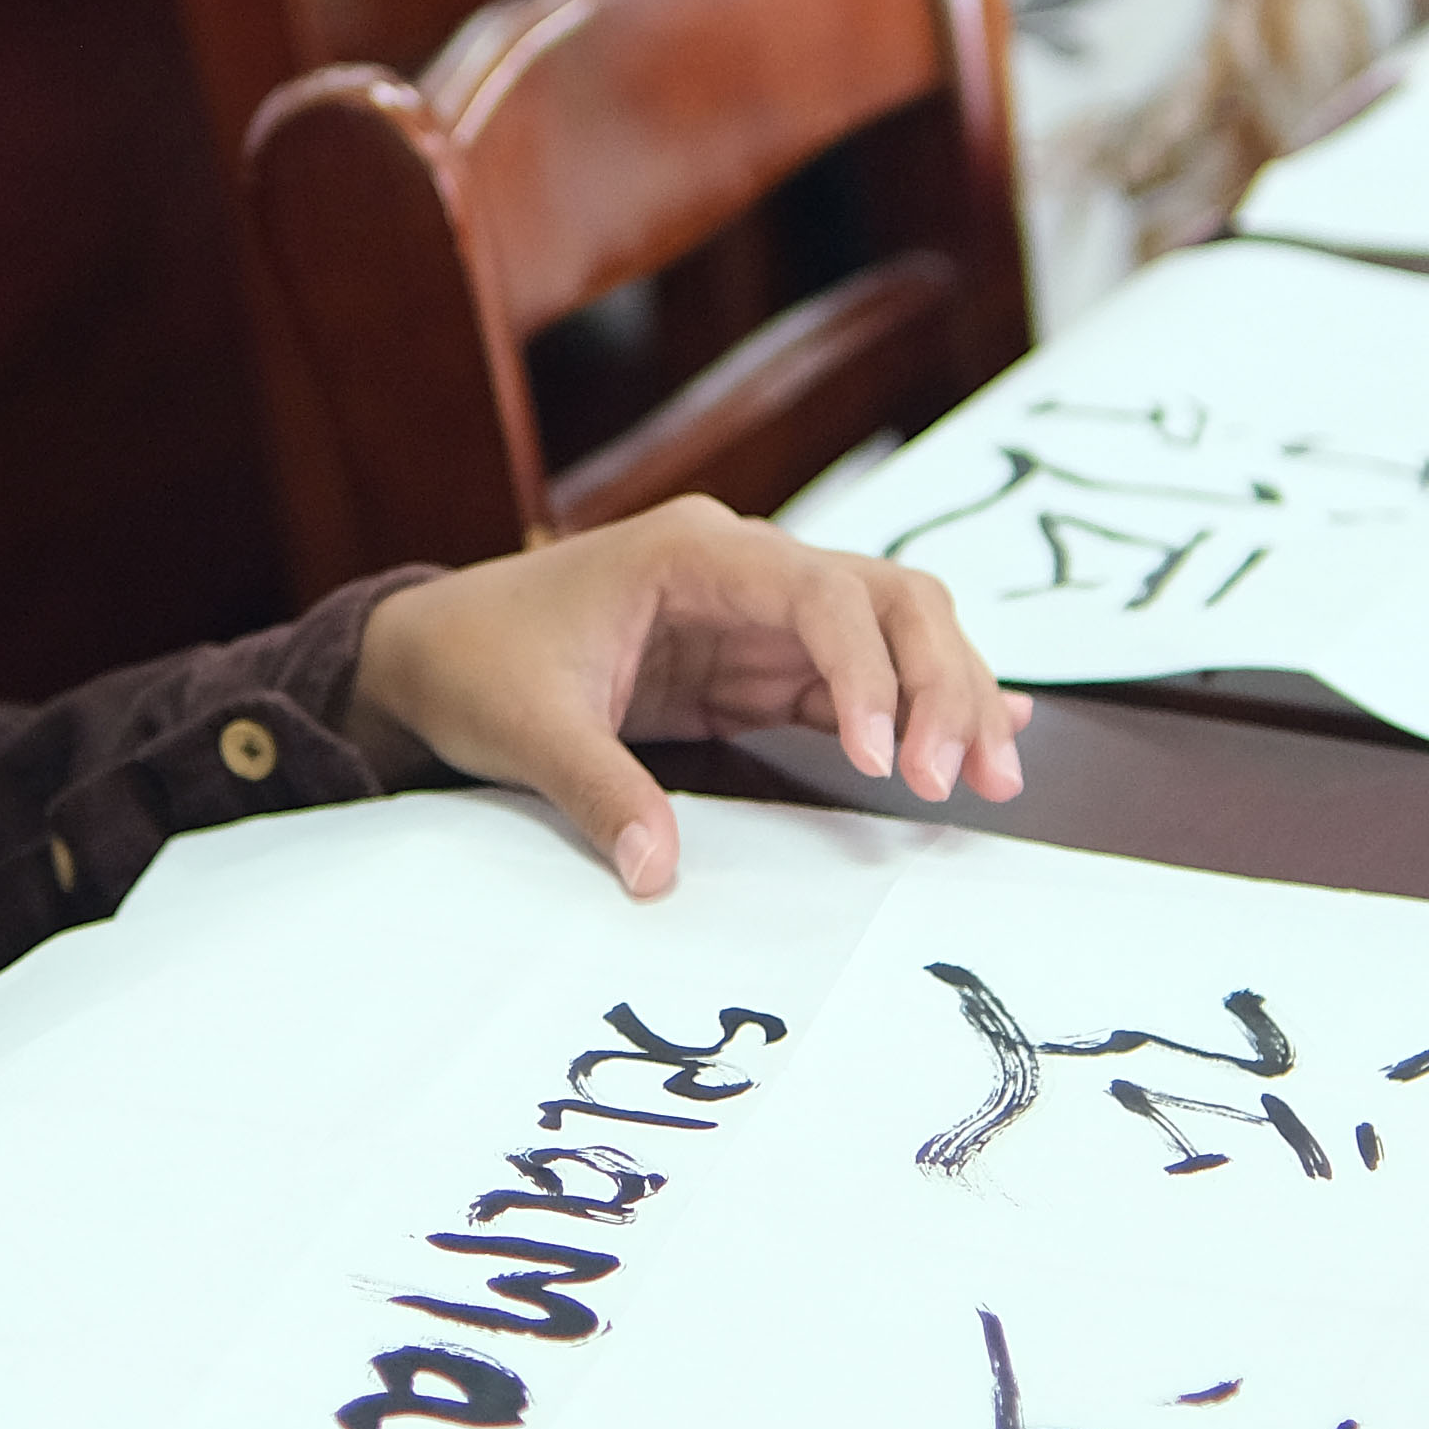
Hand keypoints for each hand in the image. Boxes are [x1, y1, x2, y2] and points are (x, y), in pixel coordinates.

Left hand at [347, 496, 1031, 896]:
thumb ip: (599, 793)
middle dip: (942, 682)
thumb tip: (657, 874)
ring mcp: (759, 615)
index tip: (885, 757)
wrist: (433, 650)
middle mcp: (744, 568)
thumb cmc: (478, 663)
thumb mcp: (527, 729)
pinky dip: (920, 708)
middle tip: (966, 780)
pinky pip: (862, 678)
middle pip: (889, 599)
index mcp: (692, 554)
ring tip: (995, 779)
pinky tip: (990, 738)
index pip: (820, 593)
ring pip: (894, 635)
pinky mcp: (759, 665)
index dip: (867, 672)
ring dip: (950, 698)